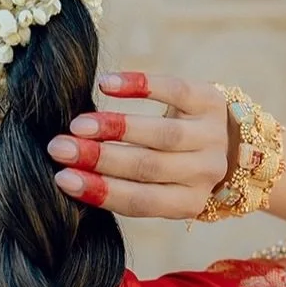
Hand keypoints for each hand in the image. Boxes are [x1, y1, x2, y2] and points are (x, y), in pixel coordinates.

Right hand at [46, 71, 230, 218]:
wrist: (227, 138)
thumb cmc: (171, 165)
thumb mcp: (157, 184)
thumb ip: (123, 183)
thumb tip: (66, 174)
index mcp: (187, 202)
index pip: (141, 201)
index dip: (101, 190)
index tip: (62, 178)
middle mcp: (205, 172)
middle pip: (148, 167)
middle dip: (99, 158)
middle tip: (59, 147)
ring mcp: (211, 136)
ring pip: (162, 134)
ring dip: (115, 127)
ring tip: (77, 124)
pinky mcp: (210, 100)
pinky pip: (174, 90)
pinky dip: (138, 85)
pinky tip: (106, 84)